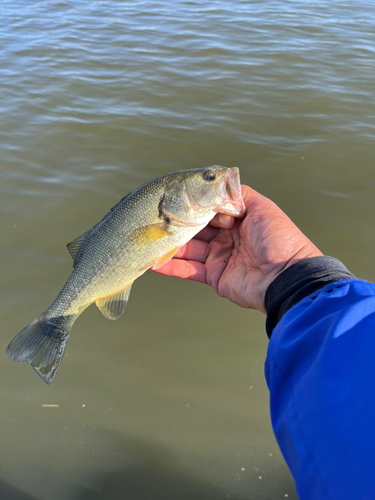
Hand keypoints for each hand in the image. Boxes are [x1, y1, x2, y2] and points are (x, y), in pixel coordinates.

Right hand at [153, 186, 322, 312]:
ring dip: (170, 244)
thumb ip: (238, 194)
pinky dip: (172, 266)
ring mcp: (220, 258)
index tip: (176, 200)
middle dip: (178, 223)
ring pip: (189, 249)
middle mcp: (228, 238)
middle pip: (197, 229)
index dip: (195, 205)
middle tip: (157, 217)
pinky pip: (189, 270)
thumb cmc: (277, 239)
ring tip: (149, 237)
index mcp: (239, 220)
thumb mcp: (261, 207)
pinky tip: (154, 261)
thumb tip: (217, 186)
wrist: (285, 277)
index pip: (210, 210)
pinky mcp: (214, 277)